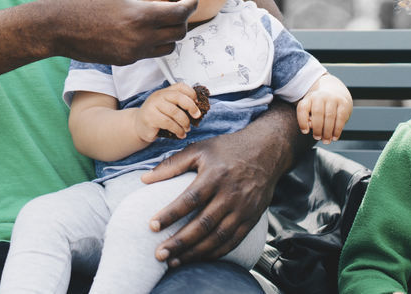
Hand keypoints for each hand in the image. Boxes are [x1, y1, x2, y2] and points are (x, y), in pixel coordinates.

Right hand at [46, 0, 196, 65]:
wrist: (58, 27)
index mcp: (140, 17)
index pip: (180, 14)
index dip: (191, 4)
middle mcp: (140, 39)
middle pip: (179, 32)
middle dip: (183, 18)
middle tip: (177, 5)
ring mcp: (133, 53)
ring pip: (168, 46)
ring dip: (171, 32)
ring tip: (161, 16)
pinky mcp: (125, 61)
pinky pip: (151, 52)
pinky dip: (155, 40)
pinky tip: (144, 26)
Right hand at [135, 83, 201, 142]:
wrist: (138, 125)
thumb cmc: (156, 116)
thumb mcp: (167, 107)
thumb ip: (179, 105)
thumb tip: (197, 109)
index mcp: (164, 92)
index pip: (180, 87)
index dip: (191, 93)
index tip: (197, 103)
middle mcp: (158, 96)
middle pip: (179, 97)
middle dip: (191, 107)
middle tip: (196, 116)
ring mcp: (153, 106)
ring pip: (175, 112)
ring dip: (185, 123)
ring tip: (187, 129)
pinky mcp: (150, 118)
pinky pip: (169, 123)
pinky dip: (178, 130)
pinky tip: (180, 134)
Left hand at [139, 125, 278, 266]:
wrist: (266, 151)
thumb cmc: (227, 149)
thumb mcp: (199, 149)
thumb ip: (171, 164)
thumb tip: (144, 178)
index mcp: (215, 175)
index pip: (190, 199)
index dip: (170, 214)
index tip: (152, 226)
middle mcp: (230, 194)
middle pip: (203, 224)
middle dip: (180, 242)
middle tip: (160, 254)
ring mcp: (243, 209)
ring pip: (217, 238)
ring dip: (195, 253)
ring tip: (174, 262)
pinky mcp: (251, 218)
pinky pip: (232, 242)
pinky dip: (215, 253)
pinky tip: (198, 258)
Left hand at [296, 73, 352, 142]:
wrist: (336, 91)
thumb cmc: (320, 105)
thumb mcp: (311, 108)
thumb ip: (308, 118)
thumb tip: (310, 127)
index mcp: (309, 98)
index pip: (302, 108)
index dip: (302, 121)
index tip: (305, 131)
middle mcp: (320, 96)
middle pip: (317, 113)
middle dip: (317, 128)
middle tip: (317, 138)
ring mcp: (333, 98)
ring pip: (329, 116)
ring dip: (327, 131)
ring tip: (326, 140)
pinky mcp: (344, 103)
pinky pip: (340, 118)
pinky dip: (337, 130)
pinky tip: (335, 137)